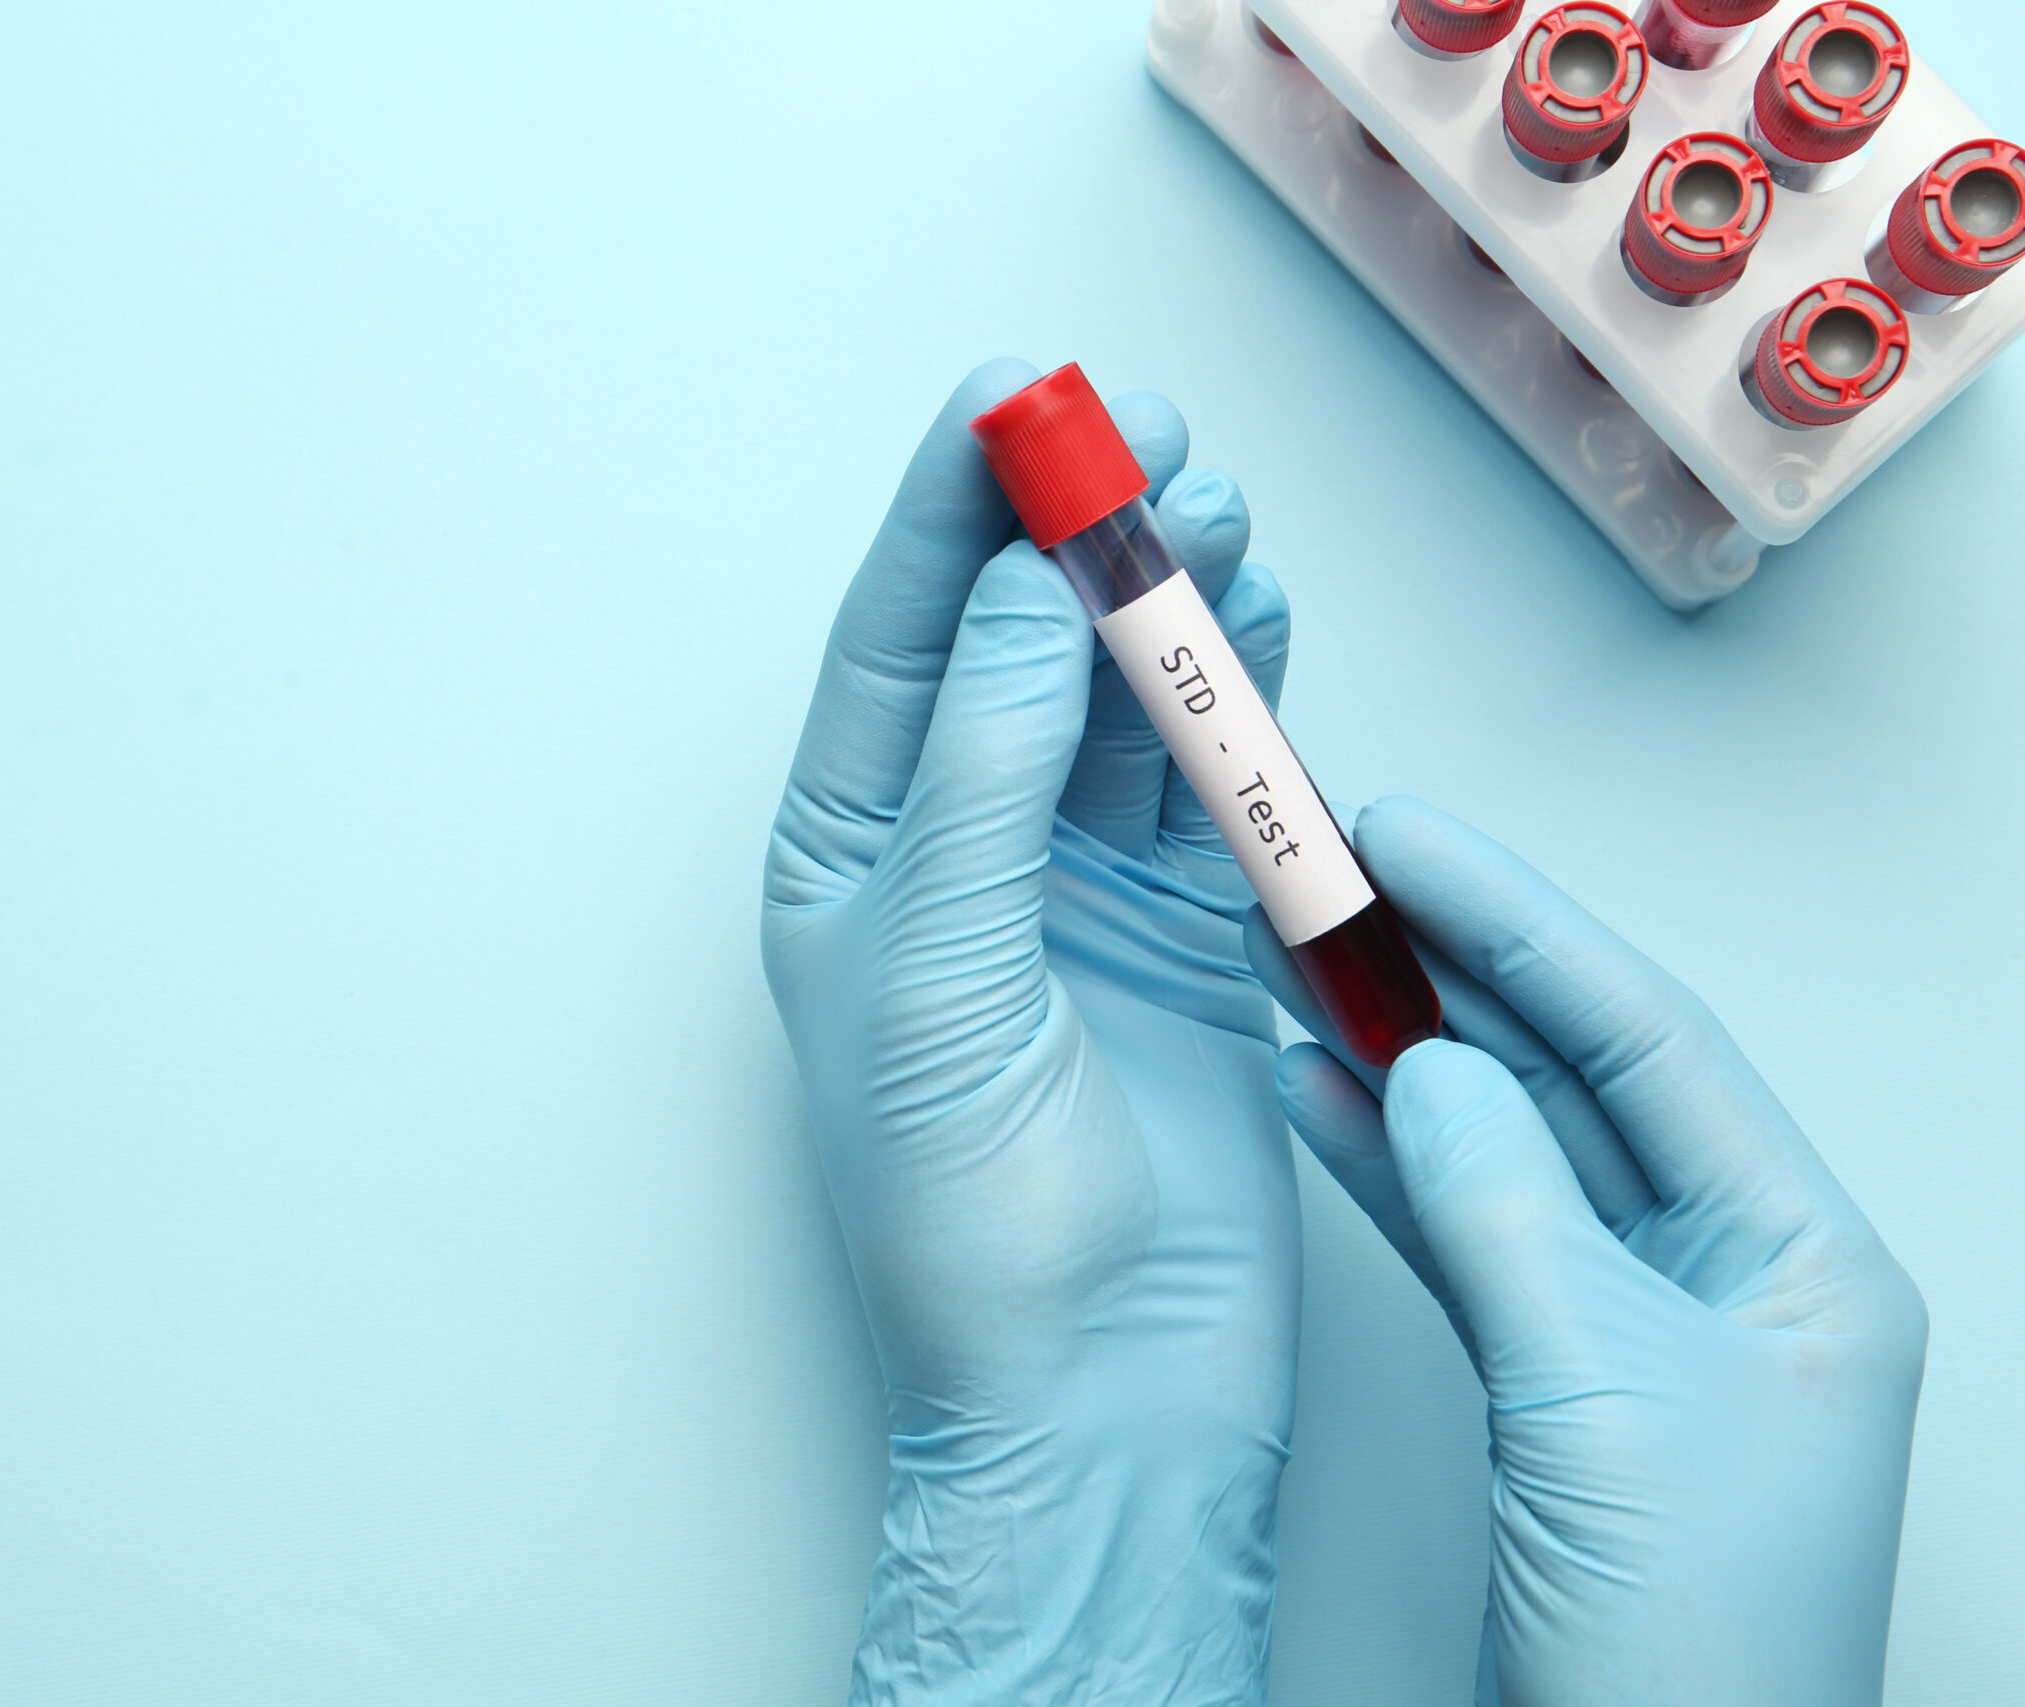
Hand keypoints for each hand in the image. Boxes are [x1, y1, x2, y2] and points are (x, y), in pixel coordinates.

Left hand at [763, 360, 1301, 1704]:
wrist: (1105, 1391)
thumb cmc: (973, 1224)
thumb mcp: (944, 978)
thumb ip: (987, 779)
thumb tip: (1027, 600)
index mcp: (851, 865)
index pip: (896, 649)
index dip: (950, 517)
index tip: (1008, 396)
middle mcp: (959, 860)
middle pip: (1019, 652)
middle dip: (1078, 537)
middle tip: (1148, 431)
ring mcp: (1079, 892)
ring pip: (1125, 702)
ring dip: (1173, 602)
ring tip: (1220, 511)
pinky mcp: (1191, 935)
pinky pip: (1216, 783)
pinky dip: (1245, 700)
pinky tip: (1262, 619)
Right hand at [1250, 798, 1926, 1706]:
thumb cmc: (1684, 1642)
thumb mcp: (1595, 1395)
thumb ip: (1506, 1208)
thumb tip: (1431, 1064)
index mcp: (1804, 1260)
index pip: (1651, 1038)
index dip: (1520, 921)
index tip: (1405, 834)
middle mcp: (1736, 1274)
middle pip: (1579, 1072)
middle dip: (1452, 970)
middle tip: (1334, 875)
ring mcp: (1645, 1327)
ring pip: (1511, 1144)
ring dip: (1403, 1052)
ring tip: (1293, 958)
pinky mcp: (1560, 1381)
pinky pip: (1470, 1231)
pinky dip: (1387, 1161)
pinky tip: (1312, 1092)